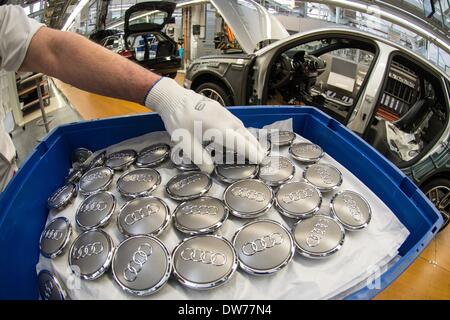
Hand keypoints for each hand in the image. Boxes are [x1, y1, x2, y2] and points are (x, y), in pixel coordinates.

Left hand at [145, 77, 265, 172]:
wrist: (174, 98)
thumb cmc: (179, 120)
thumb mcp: (185, 142)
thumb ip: (199, 157)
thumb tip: (209, 170)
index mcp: (219, 128)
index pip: (240, 142)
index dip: (251, 152)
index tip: (261, 160)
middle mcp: (225, 120)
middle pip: (245, 135)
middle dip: (255, 146)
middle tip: (264, 158)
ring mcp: (224, 113)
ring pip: (242, 128)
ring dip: (250, 138)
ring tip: (257, 149)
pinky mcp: (221, 110)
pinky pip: (236, 123)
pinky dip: (243, 131)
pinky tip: (242, 136)